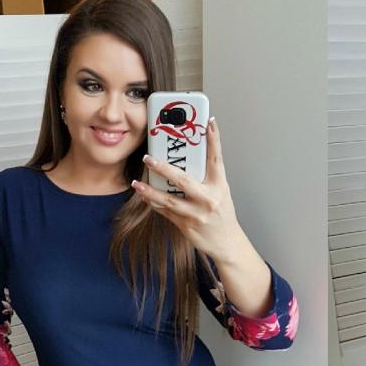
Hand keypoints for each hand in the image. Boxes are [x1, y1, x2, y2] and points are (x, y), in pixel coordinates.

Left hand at [132, 117, 251, 260]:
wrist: (228, 244)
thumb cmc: (223, 216)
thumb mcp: (221, 194)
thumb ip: (206, 178)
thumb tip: (187, 160)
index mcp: (219, 187)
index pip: (216, 159)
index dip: (214, 139)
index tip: (209, 122)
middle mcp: (209, 199)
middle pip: (183, 180)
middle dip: (163, 168)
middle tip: (148, 158)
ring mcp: (197, 214)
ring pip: (169, 200)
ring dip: (150, 191)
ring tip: (137, 184)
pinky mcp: (186, 225)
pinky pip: (166, 212)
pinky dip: (154, 204)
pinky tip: (146, 197)